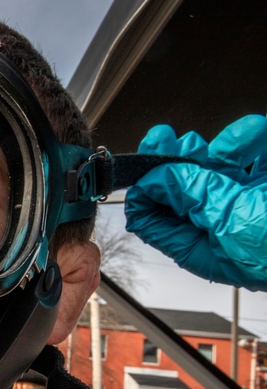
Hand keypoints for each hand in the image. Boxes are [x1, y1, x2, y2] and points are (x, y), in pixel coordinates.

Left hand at [125, 115, 266, 290]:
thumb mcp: (236, 223)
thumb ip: (197, 198)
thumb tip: (159, 181)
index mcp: (208, 249)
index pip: (158, 223)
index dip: (143, 195)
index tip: (133, 171)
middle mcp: (228, 222)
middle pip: (183, 187)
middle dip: (170, 161)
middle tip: (160, 140)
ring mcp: (254, 196)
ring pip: (218, 162)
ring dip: (213, 148)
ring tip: (210, 147)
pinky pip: (252, 148)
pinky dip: (248, 139)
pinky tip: (251, 141)